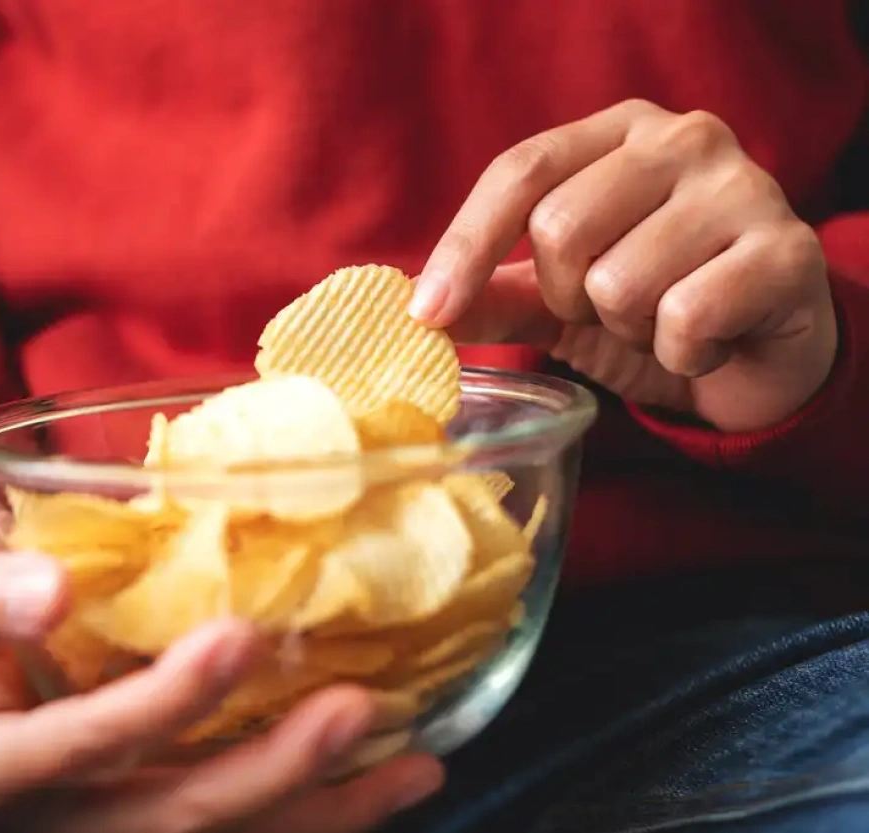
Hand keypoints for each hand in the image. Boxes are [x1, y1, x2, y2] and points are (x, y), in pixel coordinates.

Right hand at [0, 543, 442, 832]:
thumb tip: (53, 591)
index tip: (237, 637)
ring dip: (323, 811)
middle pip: (173, 818)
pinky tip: (387, 786)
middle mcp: (54, 824)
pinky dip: (318, 819)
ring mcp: (108, 831)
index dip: (165, 703)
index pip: (87, 747)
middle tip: (354, 708)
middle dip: (273, 770)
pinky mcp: (149, 824)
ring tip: (412, 764)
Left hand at [410, 98, 836, 432]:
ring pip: (620, 283)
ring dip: (628, 330)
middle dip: (569, 298)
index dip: (465, 244)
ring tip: (666, 321)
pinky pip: (685, 317)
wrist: (764, 353)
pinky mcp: (789, 251)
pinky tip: (709, 342)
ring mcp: (745, 187)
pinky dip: (681, 353)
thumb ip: (494, 295)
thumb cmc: (656, 306)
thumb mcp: (562, 298)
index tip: (426, 313)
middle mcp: (685, 139)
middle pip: (562, 228)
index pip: (521, 170)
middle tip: (611, 309)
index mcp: (621, 130)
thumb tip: (416, 308)